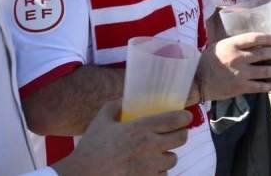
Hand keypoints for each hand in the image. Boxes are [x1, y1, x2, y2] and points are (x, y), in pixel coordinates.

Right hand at [52, 100, 189, 175]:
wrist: (84, 175)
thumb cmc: (92, 147)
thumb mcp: (101, 120)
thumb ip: (114, 106)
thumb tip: (125, 101)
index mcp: (140, 128)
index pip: (173, 120)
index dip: (184, 117)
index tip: (186, 116)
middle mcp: (150, 146)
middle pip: (181, 139)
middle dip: (181, 134)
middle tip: (177, 133)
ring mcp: (151, 166)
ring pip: (173, 159)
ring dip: (169, 154)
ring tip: (159, 152)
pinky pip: (163, 175)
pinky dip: (160, 171)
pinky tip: (150, 167)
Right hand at [195, 32, 270, 101]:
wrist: (196, 81)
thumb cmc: (207, 61)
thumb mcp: (220, 46)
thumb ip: (235, 43)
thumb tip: (254, 42)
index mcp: (232, 45)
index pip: (255, 38)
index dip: (268, 38)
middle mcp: (237, 58)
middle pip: (263, 53)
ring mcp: (240, 73)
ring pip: (265, 71)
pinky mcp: (240, 87)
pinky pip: (259, 87)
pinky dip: (268, 86)